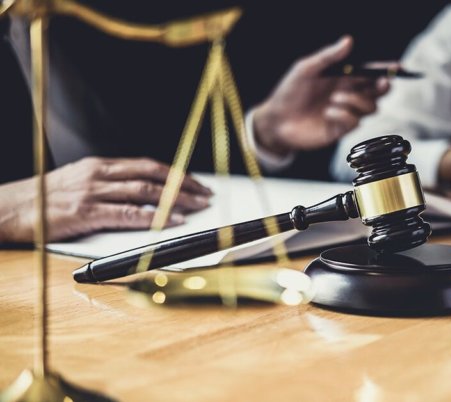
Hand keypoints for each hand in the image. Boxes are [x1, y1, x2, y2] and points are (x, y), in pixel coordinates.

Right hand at [0, 157, 212, 241]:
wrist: (5, 208)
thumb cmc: (41, 201)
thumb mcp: (76, 183)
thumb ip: (106, 186)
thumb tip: (139, 196)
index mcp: (99, 166)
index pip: (147, 165)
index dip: (175, 173)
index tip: (195, 182)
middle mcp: (99, 174)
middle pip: (152, 175)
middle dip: (184, 184)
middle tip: (206, 194)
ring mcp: (92, 192)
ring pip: (145, 191)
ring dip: (177, 199)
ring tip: (197, 207)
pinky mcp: (85, 212)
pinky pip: (128, 214)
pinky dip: (154, 217)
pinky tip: (171, 221)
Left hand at [251, 36, 391, 154]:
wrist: (276, 120)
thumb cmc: (290, 91)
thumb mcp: (306, 69)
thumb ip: (328, 57)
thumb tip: (349, 41)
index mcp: (344, 78)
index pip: (370, 72)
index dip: (386, 69)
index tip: (398, 67)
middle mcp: (349, 95)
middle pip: (378, 91)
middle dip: (384, 86)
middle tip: (382, 82)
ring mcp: (347, 113)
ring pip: (370, 107)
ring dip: (356, 101)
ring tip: (334, 99)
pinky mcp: (341, 129)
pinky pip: (355, 122)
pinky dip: (343, 115)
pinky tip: (327, 113)